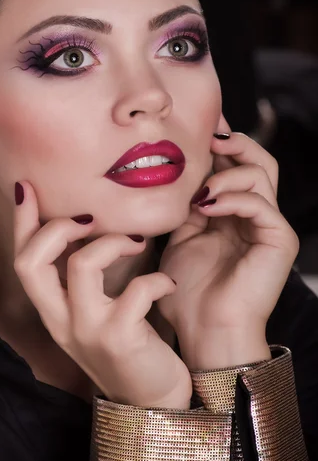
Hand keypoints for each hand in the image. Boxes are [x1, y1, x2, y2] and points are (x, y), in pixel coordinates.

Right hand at [13, 181, 191, 408]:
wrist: (152, 401)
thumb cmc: (127, 346)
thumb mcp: (94, 313)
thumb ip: (84, 279)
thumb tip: (92, 227)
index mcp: (54, 311)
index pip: (23, 261)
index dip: (23, 223)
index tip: (27, 188)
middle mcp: (61, 321)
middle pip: (32, 262)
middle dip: (57, 227)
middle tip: (90, 219)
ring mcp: (88, 330)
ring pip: (81, 265)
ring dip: (112, 242)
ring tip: (136, 242)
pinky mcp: (121, 338)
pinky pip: (135, 291)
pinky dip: (157, 279)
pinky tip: (168, 283)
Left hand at [157, 132, 298, 369]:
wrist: (206, 331)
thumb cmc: (189, 293)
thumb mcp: (180, 239)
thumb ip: (186, 206)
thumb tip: (182, 175)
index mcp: (233, 214)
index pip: (235, 167)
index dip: (219, 145)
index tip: (196, 129)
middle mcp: (254, 215)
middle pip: (257, 160)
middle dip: (232, 143)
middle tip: (208, 138)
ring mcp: (269, 226)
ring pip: (261, 173)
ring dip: (227, 174)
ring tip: (200, 192)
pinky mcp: (279, 239)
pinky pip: (260, 203)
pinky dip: (233, 198)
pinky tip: (207, 206)